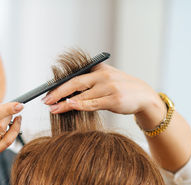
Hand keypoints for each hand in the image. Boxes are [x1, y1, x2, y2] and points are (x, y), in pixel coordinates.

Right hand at [0, 102, 22, 174]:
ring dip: (10, 122)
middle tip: (12, 109)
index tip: (18, 104)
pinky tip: (15, 125)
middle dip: (9, 114)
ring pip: (3, 132)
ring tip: (9, 117)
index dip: (7, 109)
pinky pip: (6, 143)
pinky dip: (13, 132)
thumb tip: (0, 104)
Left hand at [42, 63, 165, 127]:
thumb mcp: (106, 81)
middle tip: (45, 101)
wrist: (145, 96)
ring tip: (53, 109)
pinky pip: (93, 103)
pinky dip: (80, 105)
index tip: (46, 93)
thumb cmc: (121, 90)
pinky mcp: (114, 100)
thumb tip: (66, 95)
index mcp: (98, 69)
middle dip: (57, 93)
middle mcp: (103, 76)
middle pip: (75, 83)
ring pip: (82, 95)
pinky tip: (69, 106)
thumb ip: (89, 84)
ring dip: (65, 103)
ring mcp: (109, 87)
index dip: (59, 85)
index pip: (74, 76)